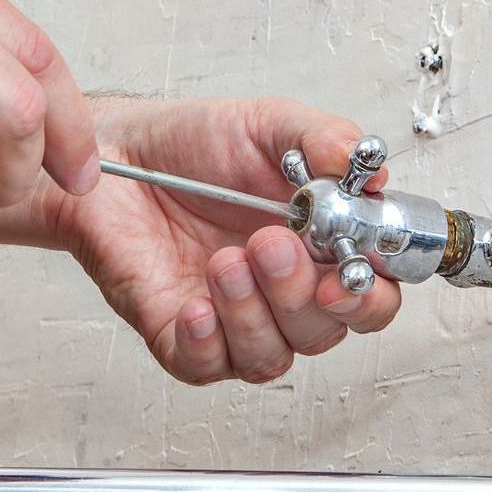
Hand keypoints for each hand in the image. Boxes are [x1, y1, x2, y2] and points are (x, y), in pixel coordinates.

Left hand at [51, 97, 402, 384]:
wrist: (117, 154)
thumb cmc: (193, 146)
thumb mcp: (269, 125)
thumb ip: (324, 141)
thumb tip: (375, 173)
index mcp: (321, 247)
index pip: (374, 294)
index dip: (371, 294)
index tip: (349, 270)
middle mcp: (284, 292)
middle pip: (326, 331)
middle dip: (302, 296)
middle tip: (270, 244)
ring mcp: (235, 320)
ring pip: (272, 356)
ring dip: (253, 313)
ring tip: (224, 260)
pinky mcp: (182, 338)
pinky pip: (207, 366)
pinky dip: (206, 343)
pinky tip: (196, 305)